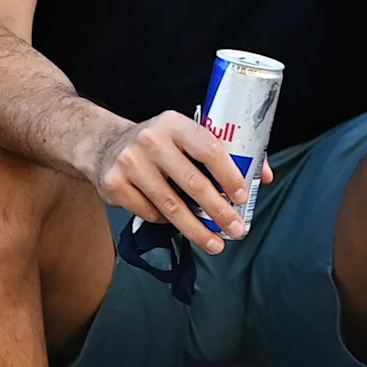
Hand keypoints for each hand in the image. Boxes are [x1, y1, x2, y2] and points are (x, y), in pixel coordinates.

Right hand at [89, 111, 252, 256]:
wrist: (103, 144)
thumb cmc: (157, 143)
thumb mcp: (184, 135)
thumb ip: (223, 151)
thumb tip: (263, 176)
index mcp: (174, 123)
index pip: (209, 149)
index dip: (229, 175)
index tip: (242, 197)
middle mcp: (150, 140)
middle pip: (192, 183)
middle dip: (218, 211)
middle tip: (236, 229)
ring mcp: (129, 162)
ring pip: (171, 205)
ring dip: (196, 229)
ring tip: (215, 243)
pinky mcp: (114, 184)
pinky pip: (149, 212)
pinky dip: (165, 222)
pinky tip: (175, 222)